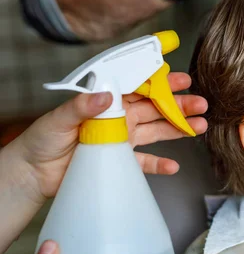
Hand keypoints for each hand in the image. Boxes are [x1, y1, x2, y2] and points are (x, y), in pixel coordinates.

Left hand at [13, 73, 206, 200]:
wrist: (33, 173)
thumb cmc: (42, 140)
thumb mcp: (60, 118)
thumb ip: (83, 106)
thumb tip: (105, 96)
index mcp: (108, 103)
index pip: (140, 88)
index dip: (162, 84)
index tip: (182, 80)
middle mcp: (120, 119)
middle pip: (156, 109)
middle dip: (180, 106)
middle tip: (201, 103)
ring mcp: (123, 140)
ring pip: (157, 131)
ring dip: (178, 129)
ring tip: (200, 125)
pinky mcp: (121, 162)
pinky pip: (145, 163)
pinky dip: (160, 164)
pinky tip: (174, 165)